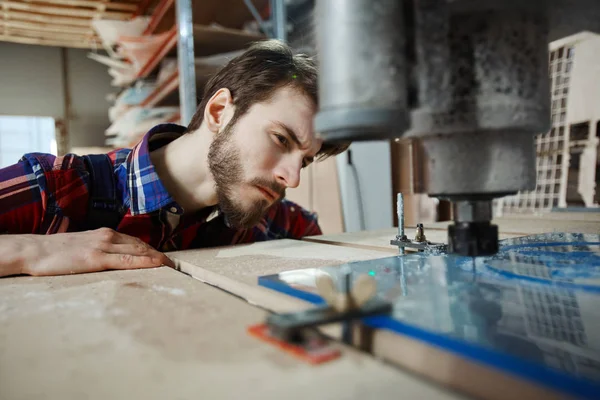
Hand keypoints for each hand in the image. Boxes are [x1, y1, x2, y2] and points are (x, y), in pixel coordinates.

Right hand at [18, 228, 174, 276]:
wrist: (35, 251)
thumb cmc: (57, 252)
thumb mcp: (84, 247)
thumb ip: (101, 251)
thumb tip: (114, 261)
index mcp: (106, 234)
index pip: (137, 242)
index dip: (154, 251)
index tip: (167, 260)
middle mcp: (108, 237)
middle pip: (142, 246)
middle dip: (160, 256)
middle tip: (177, 266)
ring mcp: (103, 246)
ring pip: (139, 251)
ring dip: (158, 259)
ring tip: (173, 268)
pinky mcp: (96, 258)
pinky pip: (126, 260)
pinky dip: (145, 261)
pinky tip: (157, 265)